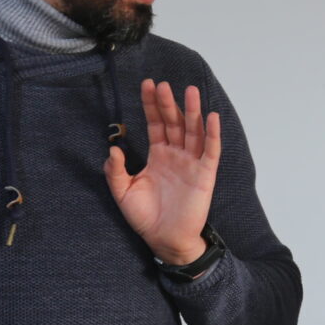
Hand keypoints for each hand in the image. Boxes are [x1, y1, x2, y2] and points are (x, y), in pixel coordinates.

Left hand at [105, 79, 220, 263]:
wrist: (164, 240)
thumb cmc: (145, 217)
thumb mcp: (123, 192)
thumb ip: (115, 171)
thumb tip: (112, 149)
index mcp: (158, 155)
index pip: (156, 123)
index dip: (152, 105)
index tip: (148, 85)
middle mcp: (176, 155)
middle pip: (174, 122)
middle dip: (169, 103)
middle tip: (163, 84)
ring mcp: (192, 163)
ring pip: (194, 131)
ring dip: (193, 111)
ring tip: (191, 90)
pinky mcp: (205, 175)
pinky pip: (211, 151)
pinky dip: (212, 134)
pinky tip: (211, 117)